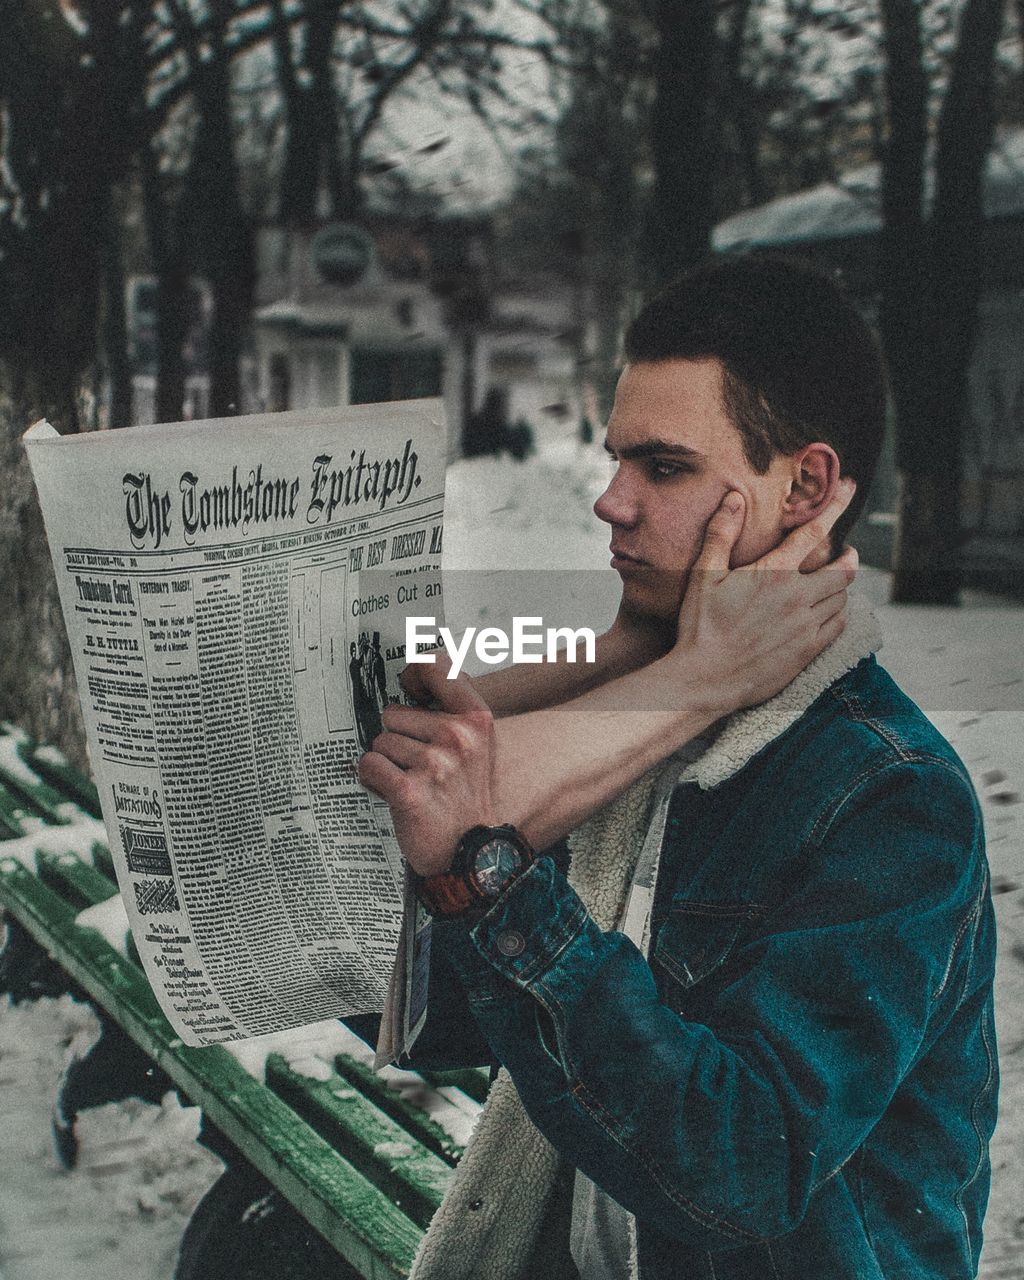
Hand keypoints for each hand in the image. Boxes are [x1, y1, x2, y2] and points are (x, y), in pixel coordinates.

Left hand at [358, 653, 494, 876]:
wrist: (471, 852)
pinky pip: (369, 765)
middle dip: (397, 737)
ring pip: (380, 742)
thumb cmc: (465, 797)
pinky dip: (372, 780)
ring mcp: (434, 764)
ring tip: (411, 783)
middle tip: (418, 765)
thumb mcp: (476, 745)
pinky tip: (392, 793)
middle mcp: (457, 737)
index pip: (436, 667)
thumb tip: (411, 678)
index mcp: (476, 720)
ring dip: (387, 763)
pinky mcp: (409, 791)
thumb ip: (450, 711)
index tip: (412, 690)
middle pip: (394, 712)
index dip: (415, 675)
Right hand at [672, 480, 858, 716]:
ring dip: (843, 585)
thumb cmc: (701, 627)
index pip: (814, 532)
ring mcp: (806, 626)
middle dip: (848, 555)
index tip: (850, 489)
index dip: (835, 506)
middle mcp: (797, 598)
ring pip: (843, 597)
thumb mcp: (703, 576)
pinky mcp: (808, 650)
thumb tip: (734, 498)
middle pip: (843, 569)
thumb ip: (720, 534)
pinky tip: (831, 611)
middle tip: (845, 551)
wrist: (707, 680)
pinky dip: (840, 612)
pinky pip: (838, 625)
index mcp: (773, 574)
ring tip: (835, 581)